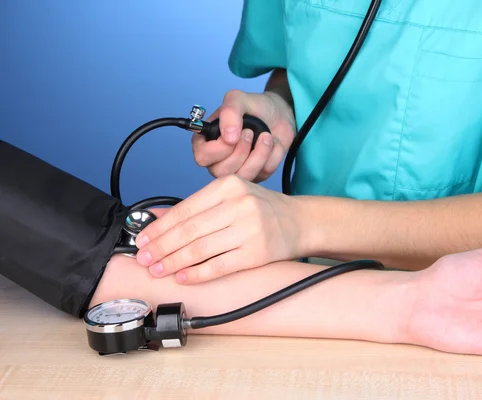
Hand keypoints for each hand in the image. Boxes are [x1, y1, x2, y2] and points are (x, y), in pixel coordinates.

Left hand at [135, 175, 305, 283]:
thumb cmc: (263, 209)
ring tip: (158, 269)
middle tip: (144, 258)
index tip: (143, 239)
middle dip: (162, 246)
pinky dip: (197, 273)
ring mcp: (249, 230)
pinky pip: (219, 266)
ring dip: (174, 262)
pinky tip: (183, 277)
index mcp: (229, 186)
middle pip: (189, 230)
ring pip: (201, 249)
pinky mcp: (256, 254)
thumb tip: (156, 217)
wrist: (300, 221)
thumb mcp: (230, 196)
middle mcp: (239, 205)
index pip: (185, 209)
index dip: (160, 227)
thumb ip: (194, 206)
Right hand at [193, 90, 295, 182]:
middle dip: (241, 152)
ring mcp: (237, 169)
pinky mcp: (256, 174)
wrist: (279, 113)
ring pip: (243, 176)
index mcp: (206, 141)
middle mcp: (218, 159)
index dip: (219, 149)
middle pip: (221, 172)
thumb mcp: (238, 99)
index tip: (235, 134)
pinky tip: (272, 144)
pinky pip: (263, 174)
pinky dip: (272, 156)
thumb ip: (229, 112)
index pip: (202, 157)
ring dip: (259, 155)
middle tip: (250, 132)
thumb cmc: (254, 107)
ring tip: (266, 136)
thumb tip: (229, 138)